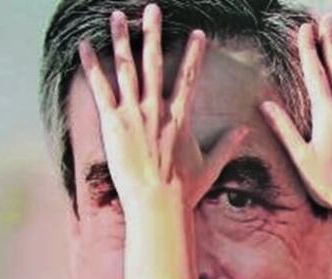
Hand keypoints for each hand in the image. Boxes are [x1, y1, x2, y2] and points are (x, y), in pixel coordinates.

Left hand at [78, 4, 245, 278]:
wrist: (158, 206)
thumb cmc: (183, 191)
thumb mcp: (210, 166)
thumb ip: (227, 145)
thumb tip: (247, 130)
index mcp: (181, 119)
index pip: (189, 78)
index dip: (195, 54)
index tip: (200, 34)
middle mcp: (157, 111)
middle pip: (156, 63)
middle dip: (154, 34)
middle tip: (152, 9)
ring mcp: (135, 115)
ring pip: (126, 69)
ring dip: (121, 40)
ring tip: (116, 16)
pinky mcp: (114, 124)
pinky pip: (100, 88)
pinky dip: (91, 66)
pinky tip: (84, 45)